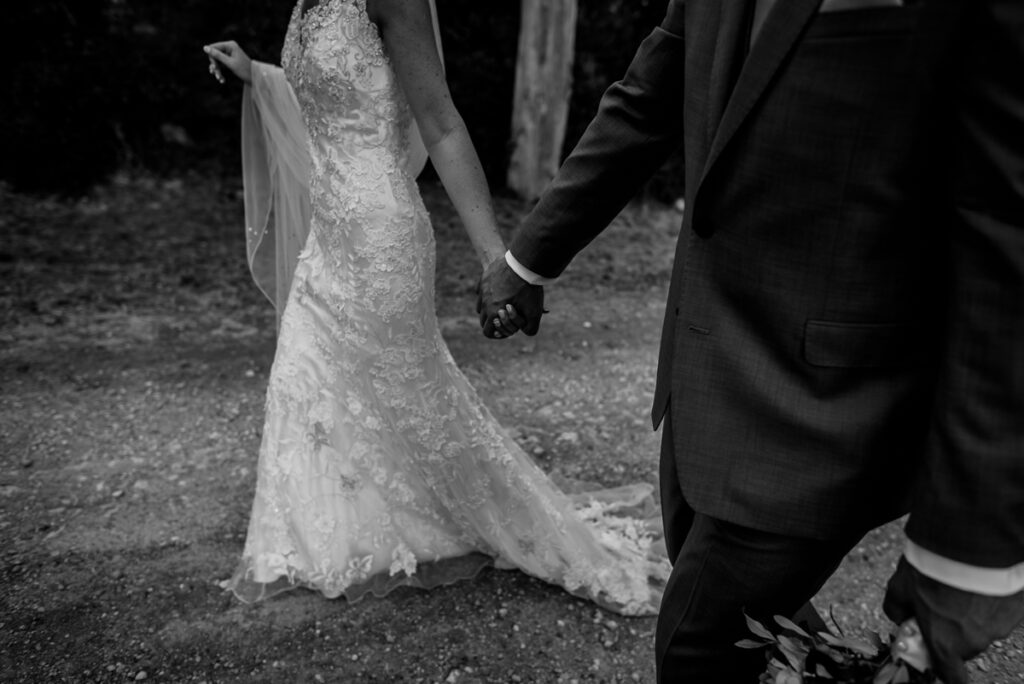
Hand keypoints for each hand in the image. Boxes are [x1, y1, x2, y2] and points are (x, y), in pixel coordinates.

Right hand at [203, 41, 252, 84]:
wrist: (255, 78)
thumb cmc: (244, 70)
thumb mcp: (229, 63)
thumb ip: (217, 55)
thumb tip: (205, 48)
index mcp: (230, 45)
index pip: (213, 47)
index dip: (212, 58)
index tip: (214, 68)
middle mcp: (229, 47)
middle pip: (214, 55)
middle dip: (215, 66)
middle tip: (217, 75)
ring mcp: (229, 53)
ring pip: (217, 61)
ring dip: (217, 71)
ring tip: (219, 79)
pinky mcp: (229, 60)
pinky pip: (221, 65)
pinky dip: (220, 72)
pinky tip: (222, 80)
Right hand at [476, 256, 544, 338]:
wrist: (524, 263)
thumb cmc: (528, 289)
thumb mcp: (534, 312)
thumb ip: (531, 328)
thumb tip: (524, 332)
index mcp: (492, 312)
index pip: (487, 332)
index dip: (495, 334)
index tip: (504, 330)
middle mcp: (484, 302)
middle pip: (482, 319)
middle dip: (492, 321)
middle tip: (505, 317)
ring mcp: (482, 289)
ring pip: (480, 305)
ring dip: (488, 307)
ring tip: (502, 303)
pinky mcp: (484, 278)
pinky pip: (480, 290)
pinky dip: (487, 293)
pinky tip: (498, 290)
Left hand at [883, 556, 1023, 683]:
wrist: (970, 544)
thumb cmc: (933, 568)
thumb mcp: (900, 587)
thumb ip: (896, 608)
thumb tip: (898, 616)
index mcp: (945, 643)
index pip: (951, 676)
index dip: (946, 670)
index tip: (940, 661)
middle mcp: (974, 642)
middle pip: (965, 646)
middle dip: (954, 630)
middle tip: (943, 604)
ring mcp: (998, 626)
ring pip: (983, 626)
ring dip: (973, 613)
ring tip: (961, 587)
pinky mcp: (1015, 610)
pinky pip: (1001, 611)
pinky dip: (991, 601)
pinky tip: (979, 582)